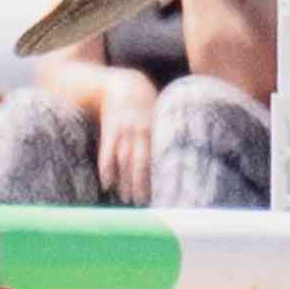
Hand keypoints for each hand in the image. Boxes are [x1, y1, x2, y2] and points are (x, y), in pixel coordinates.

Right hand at [93, 68, 159, 201]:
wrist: (123, 84)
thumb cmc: (148, 103)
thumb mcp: (161, 114)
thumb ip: (166, 134)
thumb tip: (182, 158)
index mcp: (156, 128)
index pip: (160, 155)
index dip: (162, 173)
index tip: (168, 192)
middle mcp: (140, 130)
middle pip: (141, 161)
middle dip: (142, 183)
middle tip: (144, 204)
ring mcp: (123, 130)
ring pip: (125, 159)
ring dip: (125, 180)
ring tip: (127, 199)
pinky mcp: (109, 131)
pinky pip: (107, 152)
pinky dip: (107, 168)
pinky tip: (107, 184)